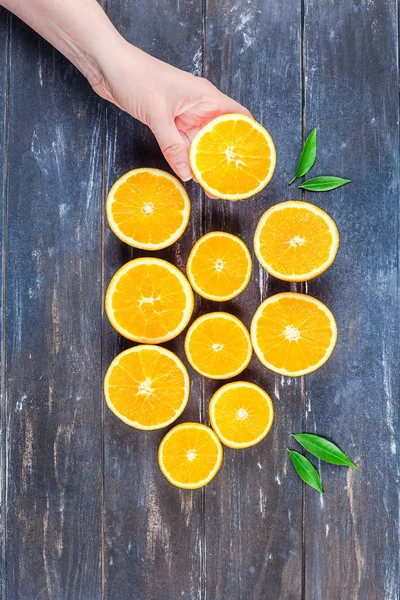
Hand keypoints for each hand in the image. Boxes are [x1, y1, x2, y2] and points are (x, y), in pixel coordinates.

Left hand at [93, 41, 250, 183]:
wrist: (108, 66)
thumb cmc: (136, 77)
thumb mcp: (157, 115)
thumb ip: (173, 146)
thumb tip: (187, 173)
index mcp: (205, 97)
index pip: (237, 116)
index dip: (249, 136)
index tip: (255, 158)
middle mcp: (198, 107)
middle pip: (219, 136)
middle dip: (225, 159)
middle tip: (230, 182)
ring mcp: (183, 116)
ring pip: (200, 144)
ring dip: (204, 163)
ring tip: (212, 185)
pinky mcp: (168, 123)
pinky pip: (182, 145)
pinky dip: (186, 159)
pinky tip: (190, 174)